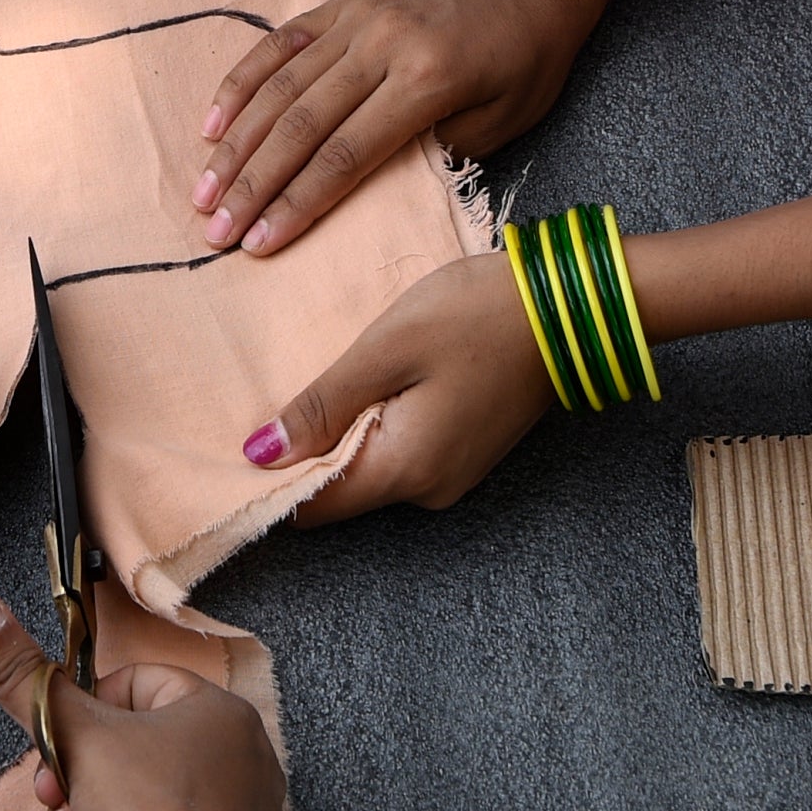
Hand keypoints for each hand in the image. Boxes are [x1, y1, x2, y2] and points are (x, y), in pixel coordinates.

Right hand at [0, 595, 281, 810]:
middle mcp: (244, 762)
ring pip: (141, 805)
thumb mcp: (72, 735)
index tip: (55, 742)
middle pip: (134, 749)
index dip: (84, 710)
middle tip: (51, 798)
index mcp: (222, 713)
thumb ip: (21, 676)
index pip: (138, 683)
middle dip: (78, 777)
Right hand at [194, 0, 592, 255]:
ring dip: (236, 145)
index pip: (346, 156)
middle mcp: (383, 44)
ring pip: (279, 87)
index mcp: (427, 79)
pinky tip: (213, 125)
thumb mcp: (501, 123)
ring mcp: (358, 18)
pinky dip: (242, 84)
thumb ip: (431, 154)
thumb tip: (362, 186)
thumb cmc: (525, 60)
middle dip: (252, 185)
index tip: (260, 243)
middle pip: (300, 126)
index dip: (297, 204)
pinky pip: (281, 43)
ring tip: (204, 192)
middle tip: (215, 231)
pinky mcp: (343, 2)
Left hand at [242, 252, 552, 519]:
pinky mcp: (464, 452)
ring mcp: (450, 474)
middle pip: (339, 491)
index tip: (240, 439)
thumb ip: (321, 406)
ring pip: (369, 470)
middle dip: (303, 454)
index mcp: (404, 470)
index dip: (269, 480)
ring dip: (340, 436)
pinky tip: (367, 385)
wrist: (571, 303)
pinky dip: (373, 427)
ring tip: (322, 383)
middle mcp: (427, 490)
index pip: (312, 507)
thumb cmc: (475, 315)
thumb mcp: (386, 350)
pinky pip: (399, 453)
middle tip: (274, 397)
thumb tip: (259, 455)